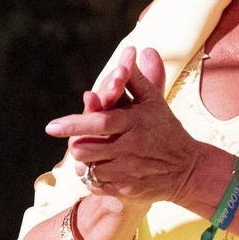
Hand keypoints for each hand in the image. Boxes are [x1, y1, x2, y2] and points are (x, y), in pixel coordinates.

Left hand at [47, 47, 207, 207]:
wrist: (187, 168)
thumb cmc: (166, 129)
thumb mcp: (154, 101)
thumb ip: (137, 78)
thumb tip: (135, 50)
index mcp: (133, 123)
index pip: (98, 122)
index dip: (73, 123)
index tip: (51, 126)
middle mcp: (128, 148)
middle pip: (85, 148)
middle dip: (75, 143)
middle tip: (77, 139)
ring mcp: (127, 171)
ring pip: (88, 168)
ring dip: (83, 160)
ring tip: (90, 152)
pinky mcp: (126, 190)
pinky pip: (96, 185)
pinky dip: (91, 177)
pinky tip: (99, 168)